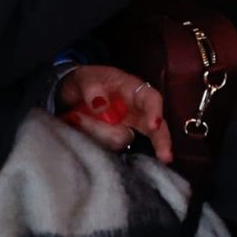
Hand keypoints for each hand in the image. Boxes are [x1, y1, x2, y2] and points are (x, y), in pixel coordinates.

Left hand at [57, 65, 172, 163]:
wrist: (71, 93)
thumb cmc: (86, 81)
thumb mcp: (87, 78)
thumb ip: (92, 89)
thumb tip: (100, 104)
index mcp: (134, 91)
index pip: (151, 99)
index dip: (155, 112)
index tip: (153, 126)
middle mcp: (136, 111)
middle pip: (155, 127)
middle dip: (160, 141)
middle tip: (165, 157)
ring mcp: (126, 128)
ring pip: (125, 139)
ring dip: (100, 134)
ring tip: (76, 117)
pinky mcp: (113, 140)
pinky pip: (111, 147)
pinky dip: (97, 143)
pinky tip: (85, 137)